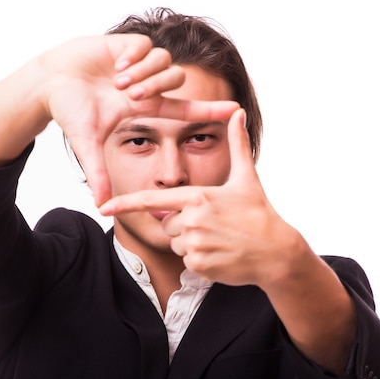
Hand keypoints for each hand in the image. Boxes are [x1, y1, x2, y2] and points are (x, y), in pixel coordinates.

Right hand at [42, 34, 238, 204]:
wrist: (48, 82)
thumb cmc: (68, 110)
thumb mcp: (86, 144)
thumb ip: (97, 173)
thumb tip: (101, 205)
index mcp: (143, 106)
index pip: (184, 109)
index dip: (209, 110)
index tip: (236, 111)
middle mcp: (146, 84)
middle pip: (176, 80)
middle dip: (156, 87)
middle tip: (129, 96)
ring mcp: (138, 64)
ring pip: (165, 62)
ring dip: (144, 74)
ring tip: (118, 83)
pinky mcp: (127, 44)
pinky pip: (146, 47)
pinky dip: (133, 58)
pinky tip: (115, 67)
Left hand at [99, 108, 301, 285]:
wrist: (276, 251)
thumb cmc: (259, 212)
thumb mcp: (247, 177)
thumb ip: (237, 144)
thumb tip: (238, 113)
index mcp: (198, 197)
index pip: (153, 201)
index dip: (125, 203)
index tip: (103, 207)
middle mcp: (193, 220)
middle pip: (167, 223)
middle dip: (182, 223)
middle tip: (211, 223)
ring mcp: (195, 244)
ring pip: (176, 242)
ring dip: (191, 242)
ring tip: (218, 237)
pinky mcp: (200, 265)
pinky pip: (187, 260)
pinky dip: (200, 259)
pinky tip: (220, 253)